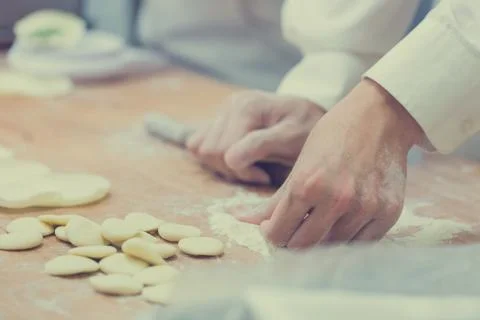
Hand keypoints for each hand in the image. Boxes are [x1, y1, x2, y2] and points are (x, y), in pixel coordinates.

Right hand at [186, 91, 324, 184]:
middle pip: (209, 151)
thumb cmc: (306, 129)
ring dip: (223, 165)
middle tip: (259, 172)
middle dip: (233, 170)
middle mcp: (229, 104)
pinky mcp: (218, 119)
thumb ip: (262, 145)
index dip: (243, 172)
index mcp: (246, 106)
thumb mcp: (293, 138)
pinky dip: (215, 157)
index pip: (223, 151)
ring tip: (251, 165)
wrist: (309, 116)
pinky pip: (199, 144)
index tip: (267, 176)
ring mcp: (222, 110)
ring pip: (201, 149)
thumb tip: (230, 159)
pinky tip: (240, 158)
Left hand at [239, 79, 424, 247]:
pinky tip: (341, 223)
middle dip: (291, 240)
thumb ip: (273, 200)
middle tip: (293, 229)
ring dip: (321, 239)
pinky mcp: (388, 213)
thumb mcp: (299, 165)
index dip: (271, 234)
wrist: (380, 117)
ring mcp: (364, 208)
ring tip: (318, 222)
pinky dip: (348, 238)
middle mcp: (336, 199)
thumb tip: (243, 221)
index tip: (273, 228)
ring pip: (332, 247)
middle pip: (302, 246)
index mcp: (307, 184)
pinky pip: (362, 244)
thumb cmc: (333, 136)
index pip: (278, 233)